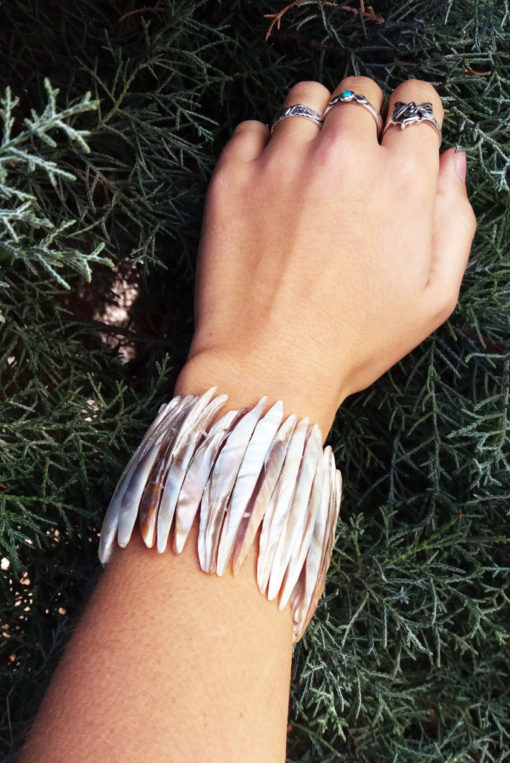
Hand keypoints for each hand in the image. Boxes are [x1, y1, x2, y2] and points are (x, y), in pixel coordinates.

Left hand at [176, 77, 475, 436]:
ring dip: (313, 122)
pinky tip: (269, 184)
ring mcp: (283, 163)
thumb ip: (454, 220)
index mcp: (402, 181)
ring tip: (308, 166)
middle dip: (363, 117)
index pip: (417, 101)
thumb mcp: (434, 297)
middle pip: (359, 92)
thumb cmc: (354, 342)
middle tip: (352, 161)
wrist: (269, 367)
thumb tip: (449, 160)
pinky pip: (250, 130)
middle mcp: (343, 157)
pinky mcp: (233, 178)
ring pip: (304, 98)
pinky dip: (262, 146)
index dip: (413, 116)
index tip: (400, 136)